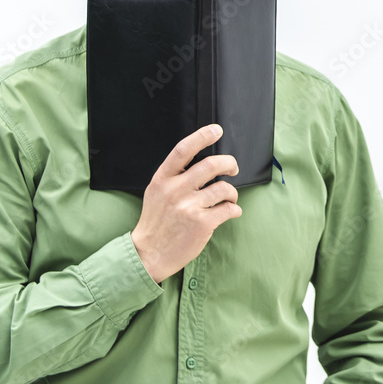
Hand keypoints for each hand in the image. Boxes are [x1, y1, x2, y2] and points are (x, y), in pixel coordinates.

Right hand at [130, 124, 240, 283]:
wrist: (148, 253)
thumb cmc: (156, 222)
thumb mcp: (156, 192)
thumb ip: (174, 176)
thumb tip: (200, 161)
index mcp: (163, 179)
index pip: (184, 150)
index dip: (202, 136)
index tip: (216, 130)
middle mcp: (176, 190)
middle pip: (211, 165)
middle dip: (229, 164)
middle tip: (233, 168)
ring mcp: (189, 206)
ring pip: (224, 188)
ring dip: (232, 193)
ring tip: (229, 199)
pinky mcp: (202, 223)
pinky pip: (228, 209)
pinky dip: (234, 210)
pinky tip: (230, 212)